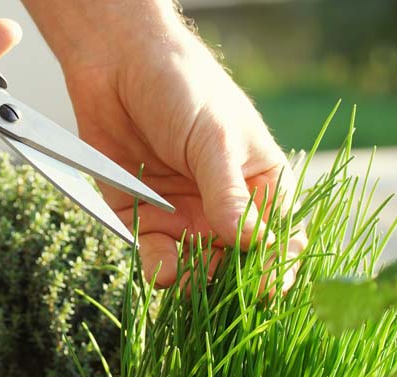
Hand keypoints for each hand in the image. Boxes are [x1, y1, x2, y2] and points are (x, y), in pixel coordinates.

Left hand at [27, 3, 302, 287]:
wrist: (116, 65)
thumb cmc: (182, 88)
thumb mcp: (213, 139)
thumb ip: (228, 194)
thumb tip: (252, 243)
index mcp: (260, 185)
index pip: (280, 237)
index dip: (278, 264)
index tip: (269, 284)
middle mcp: (226, 209)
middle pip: (239, 264)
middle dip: (233, 282)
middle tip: (224, 291)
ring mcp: (186, 218)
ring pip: (199, 270)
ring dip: (196, 282)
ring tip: (189, 279)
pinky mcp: (144, 221)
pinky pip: (156, 257)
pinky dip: (160, 270)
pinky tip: (163, 271)